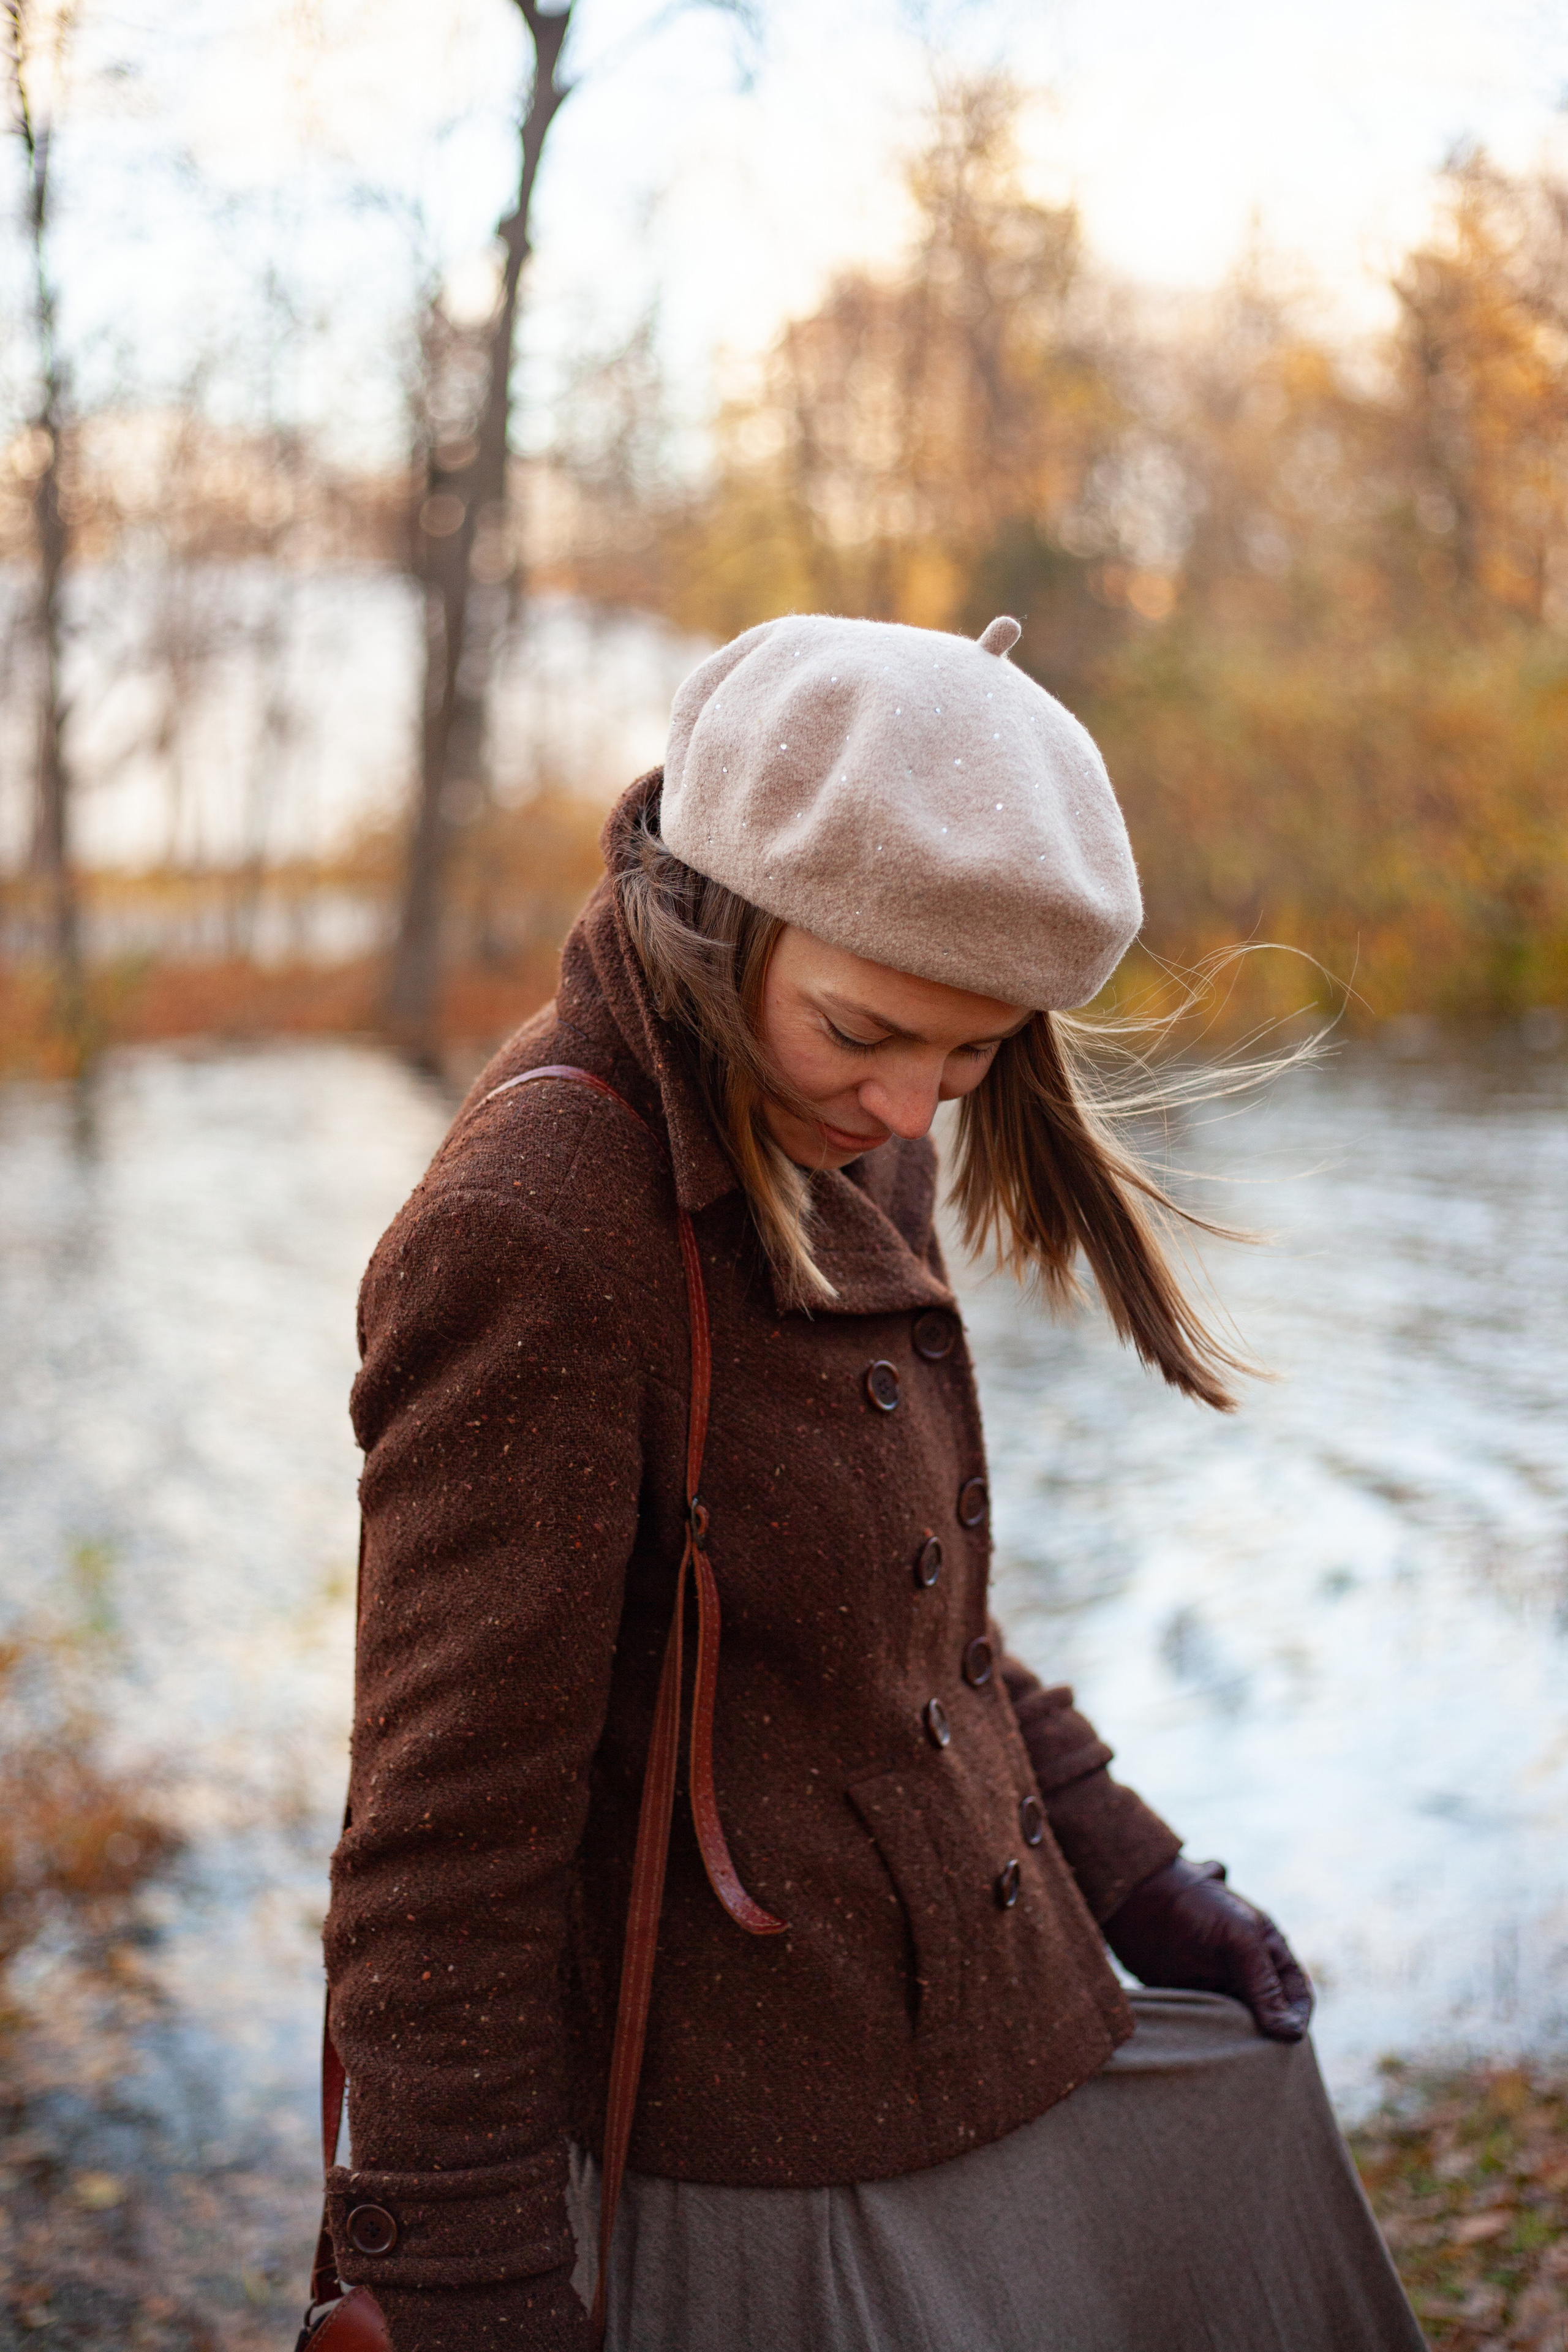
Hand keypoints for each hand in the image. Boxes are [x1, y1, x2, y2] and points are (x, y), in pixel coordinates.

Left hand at [1103, 1856, 1313, 2041]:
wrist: (1139, 1899)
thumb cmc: (1196, 1906)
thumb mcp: (1239, 1938)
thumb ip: (1264, 1984)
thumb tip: (1291, 2034)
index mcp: (1269, 1953)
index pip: (1298, 1995)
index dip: (1299, 2018)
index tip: (1287, 2040)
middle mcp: (1248, 1974)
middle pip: (1274, 2017)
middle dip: (1272, 2040)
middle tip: (1263, 2062)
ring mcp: (1220, 1988)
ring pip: (1243, 2028)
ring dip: (1242, 2045)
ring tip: (1237, 2062)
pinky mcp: (1193, 2000)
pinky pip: (1212, 2030)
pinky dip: (1215, 2043)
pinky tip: (1211, 2053)